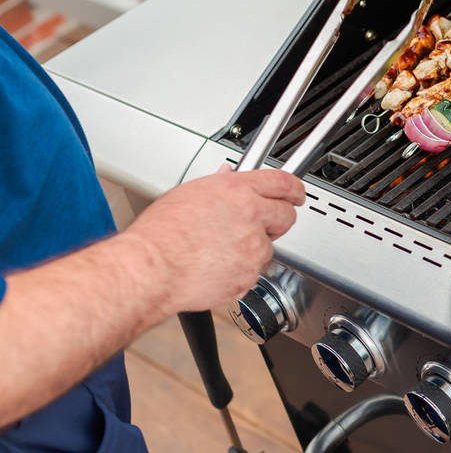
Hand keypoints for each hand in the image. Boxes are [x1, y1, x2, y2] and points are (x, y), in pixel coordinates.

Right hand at [121, 165, 305, 314]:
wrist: (150, 270)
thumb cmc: (160, 235)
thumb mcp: (189, 194)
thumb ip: (218, 186)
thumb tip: (228, 179)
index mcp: (237, 191)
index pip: (282, 182)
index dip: (294, 188)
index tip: (297, 193)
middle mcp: (251, 216)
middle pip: (286, 215)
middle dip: (278, 219)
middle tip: (262, 224)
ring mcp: (253, 247)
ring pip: (268, 246)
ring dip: (252, 248)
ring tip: (219, 249)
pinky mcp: (249, 274)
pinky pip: (253, 271)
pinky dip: (239, 270)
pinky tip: (215, 265)